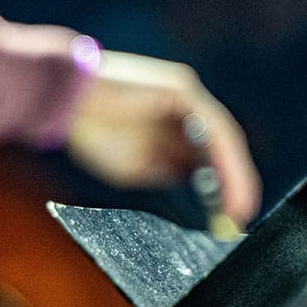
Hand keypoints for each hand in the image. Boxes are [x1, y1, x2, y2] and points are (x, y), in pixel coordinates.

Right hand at [65, 50, 259, 227]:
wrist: (68, 101)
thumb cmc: (93, 131)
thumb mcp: (137, 165)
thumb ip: (168, 171)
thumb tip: (196, 184)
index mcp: (171, 124)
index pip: (205, 157)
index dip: (219, 186)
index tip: (226, 215)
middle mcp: (184, 108)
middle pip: (220, 148)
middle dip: (232, 184)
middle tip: (238, 217)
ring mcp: (185, 96)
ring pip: (222, 139)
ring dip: (234, 175)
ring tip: (237, 206)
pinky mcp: (182, 89)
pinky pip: (213, 127)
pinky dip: (223, 157)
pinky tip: (226, 181)